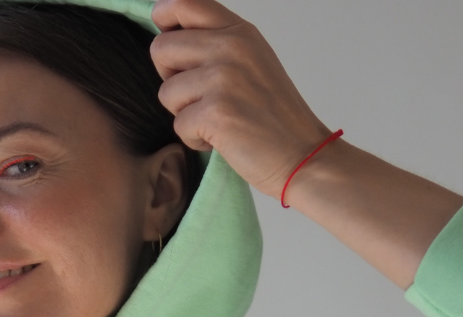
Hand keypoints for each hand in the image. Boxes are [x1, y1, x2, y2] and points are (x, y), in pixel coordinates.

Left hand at [151, 0, 330, 199]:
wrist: (302, 155)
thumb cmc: (273, 116)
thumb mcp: (252, 61)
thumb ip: (217, 43)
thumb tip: (169, 35)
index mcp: (239, 32)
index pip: (184, 3)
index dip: (164, 19)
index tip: (171, 47)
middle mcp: (231, 47)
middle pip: (161, 48)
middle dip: (171, 79)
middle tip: (199, 97)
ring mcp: (223, 78)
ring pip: (166, 92)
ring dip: (184, 114)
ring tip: (216, 121)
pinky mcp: (216, 112)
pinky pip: (178, 125)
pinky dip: (194, 140)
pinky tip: (221, 139)